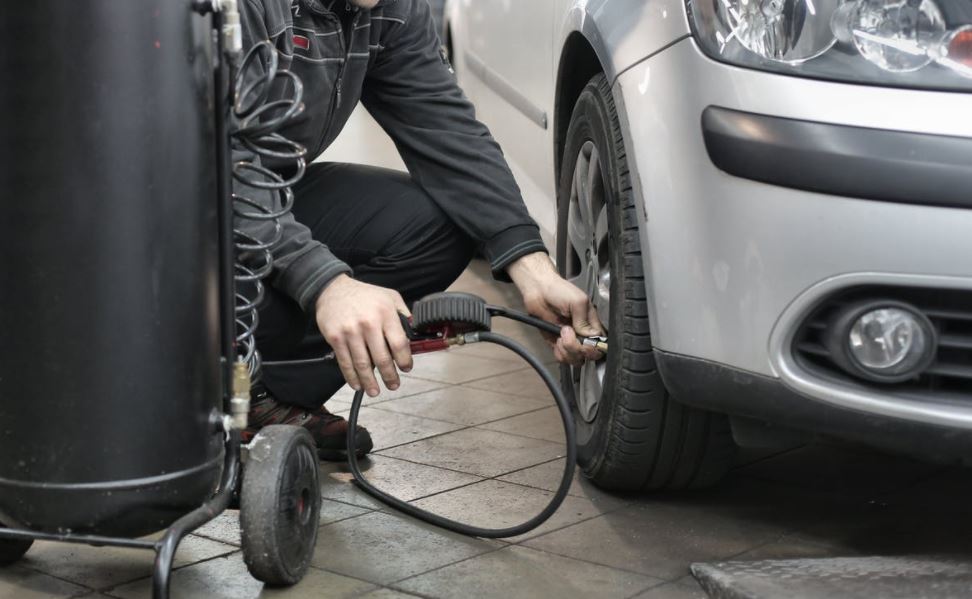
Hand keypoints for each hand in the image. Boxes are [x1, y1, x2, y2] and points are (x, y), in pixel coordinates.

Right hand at [315, 274, 412, 396]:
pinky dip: (351, 377)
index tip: (406, 368)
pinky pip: (345, 362)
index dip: (404, 360)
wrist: (332, 289)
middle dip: (389, 376)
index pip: (399, 344)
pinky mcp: (335, 338)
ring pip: (363, 364)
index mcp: (385, 313)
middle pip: (382, 358)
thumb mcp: (390, 296)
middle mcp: (368, 323)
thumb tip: (414, 333)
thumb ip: (403, 314)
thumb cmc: (364, 295)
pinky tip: (357, 384)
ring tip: (375, 391)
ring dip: (370, 381)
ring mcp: (350, 332)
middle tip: (394, 385)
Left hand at [507, 252, 604, 365]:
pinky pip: (562, 358)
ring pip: (576, 359)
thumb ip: (584, 320)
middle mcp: (582, 334)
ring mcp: (570, 340)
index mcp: (592, 323)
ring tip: (560, 334)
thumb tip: (590, 336)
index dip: (594, 347)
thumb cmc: (558, 290)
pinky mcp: (556, 343)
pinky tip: (556, 340)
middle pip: (589, 355)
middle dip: (578, 348)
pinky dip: (559, 352)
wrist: (538, 290)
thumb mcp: (577, 301)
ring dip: (567, 350)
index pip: (600, 343)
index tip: (585, 341)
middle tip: (568, 333)